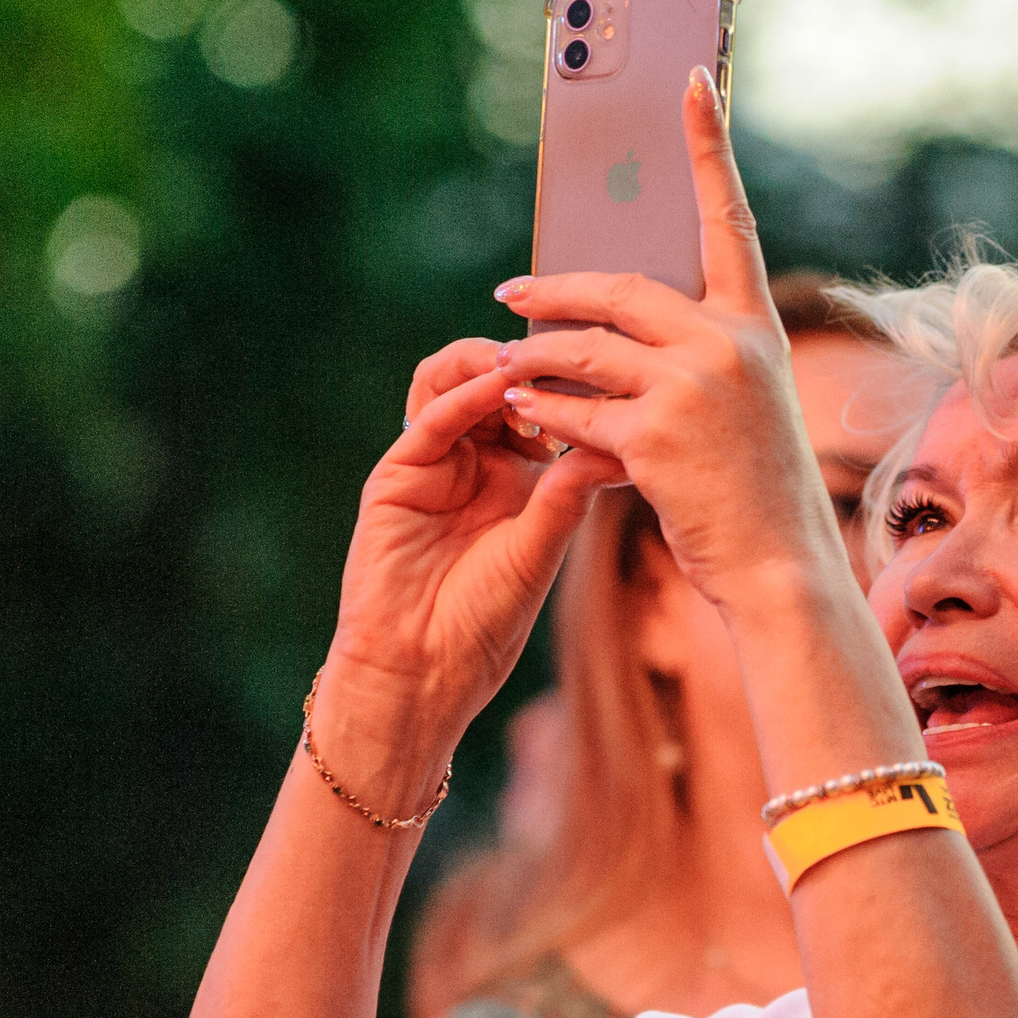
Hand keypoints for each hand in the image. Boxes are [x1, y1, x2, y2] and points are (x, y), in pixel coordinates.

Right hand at [320, 351, 615, 778]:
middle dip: (535, 361)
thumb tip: (619, 441)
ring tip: (526, 359)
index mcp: (519, 477)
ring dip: (490, 364)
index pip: (545, 406)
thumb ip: (568, 492)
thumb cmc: (484, 624)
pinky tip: (493, 388)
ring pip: (457, 384)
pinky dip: (462, 396)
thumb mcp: (541, 551)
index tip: (614, 363)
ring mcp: (435, 462)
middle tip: (569, 345)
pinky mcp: (398, 473)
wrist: (423, 671)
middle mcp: (477, 460)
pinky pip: (430, 419)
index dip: (575, 383)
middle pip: (501, 384)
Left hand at [492, 66, 847, 612]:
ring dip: (533, 357)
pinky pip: (574, 412)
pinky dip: (542, 415)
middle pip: (620, 288)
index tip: (688, 80)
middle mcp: (729, 343)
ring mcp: (693, 387)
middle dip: (554, 291)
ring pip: (584, 350)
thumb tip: (617, 328)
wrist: (780, 568)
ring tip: (501, 365)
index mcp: (755, 327)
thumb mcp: (745, 408)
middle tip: (508, 296)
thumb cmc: (757, 493)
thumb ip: (696, 357)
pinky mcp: (655, 436)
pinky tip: (520, 416)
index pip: (728, 217)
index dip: (707, 147)